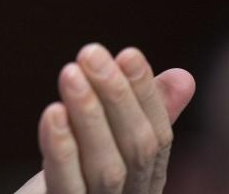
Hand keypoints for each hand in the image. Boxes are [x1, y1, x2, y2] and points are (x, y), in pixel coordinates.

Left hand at [17, 45, 195, 193]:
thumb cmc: (74, 176)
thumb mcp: (108, 142)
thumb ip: (141, 114)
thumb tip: (183, 76)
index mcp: (144, 179)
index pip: (157, 135)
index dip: (145, 94)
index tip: (128, 54)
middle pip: (134, 149)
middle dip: (116, 97)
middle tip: (90, 53)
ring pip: (105, 168)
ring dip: (89, 116)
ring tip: (71, 73)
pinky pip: (67, 184)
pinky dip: (61, 149)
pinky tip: (53, 113)